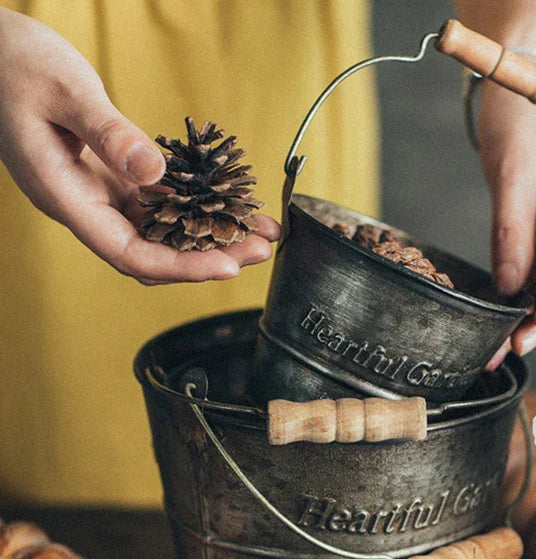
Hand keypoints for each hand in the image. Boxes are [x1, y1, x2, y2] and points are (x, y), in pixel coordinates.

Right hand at [0, 9, 278, 284]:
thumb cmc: (13, 63)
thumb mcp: (63, 90)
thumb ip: (108, 133)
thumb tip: (154, 172)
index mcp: (66, 197)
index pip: (129, 254)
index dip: (180, 267)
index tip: (226, 266)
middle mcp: (86, 206)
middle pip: (154, 253)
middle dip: (208, 256)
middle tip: (260, 248)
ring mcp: (100, 194)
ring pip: (162, 232)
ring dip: (210, 234)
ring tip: (258, 229)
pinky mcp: (113, 178)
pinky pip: (161, 204)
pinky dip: (196, 206)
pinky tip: (229, 201)